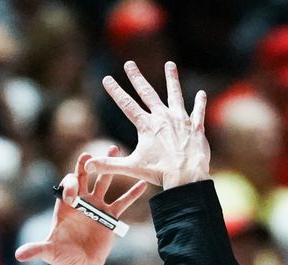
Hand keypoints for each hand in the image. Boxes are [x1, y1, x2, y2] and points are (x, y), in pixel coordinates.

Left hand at [15, 148, 147, 264]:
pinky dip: (132, 193)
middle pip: (85, 177)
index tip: (74, 196)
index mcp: (66, 206)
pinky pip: (122, 202)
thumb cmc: (62, 256)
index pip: (68, 186)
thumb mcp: (49, 252)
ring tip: (116, 151)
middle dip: (89, 165)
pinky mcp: (110, 217)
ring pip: (104, 183)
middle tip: (93, 153)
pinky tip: (142, 183)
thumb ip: (36, 250)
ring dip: (111, 169)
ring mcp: (96, 207)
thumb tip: (19, 255)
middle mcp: (81, 202)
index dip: (71, 186)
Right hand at [86, 61, 209, 189]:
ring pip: (175, 95)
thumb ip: (108, 165)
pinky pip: (198, 112)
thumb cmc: (160, 173)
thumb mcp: (131, 168)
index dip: (115, 91)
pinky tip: (201, 93)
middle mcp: (163, 118)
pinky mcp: (196, 128)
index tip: (107, 78)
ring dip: (171, 79)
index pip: (126, 104)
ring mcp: (180, 120)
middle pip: (148, 93)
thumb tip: (86, 166)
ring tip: (170, 65)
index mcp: (146, 125)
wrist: (187, 177)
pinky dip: (200, 103)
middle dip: (137, 77)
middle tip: (129, 63)